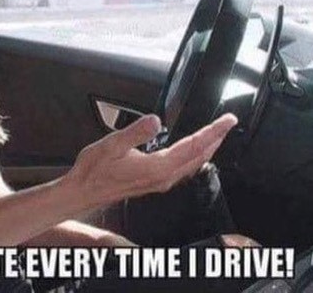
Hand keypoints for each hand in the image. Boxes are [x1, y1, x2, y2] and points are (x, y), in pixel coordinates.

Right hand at [64, 113, 237, 209]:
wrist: (84, 192)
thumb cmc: (94, 171)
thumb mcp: (111, 145)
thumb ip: (136, 132)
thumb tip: (156, 120)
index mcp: (156, 167)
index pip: (193, 146)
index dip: (213, 131)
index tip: (227, 120)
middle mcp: (162, 177)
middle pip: (199, 156)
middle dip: (216, 139)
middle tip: (228, 123)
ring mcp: (160, 182)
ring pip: (193, 164)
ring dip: (207, 148)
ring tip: (216, 135)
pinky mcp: (154, 183)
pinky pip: (183, 169)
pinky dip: (194, 156)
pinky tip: (192, 152)